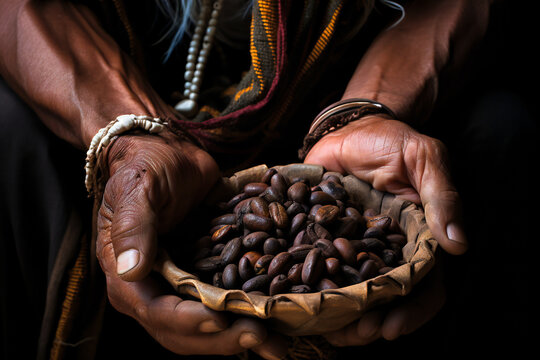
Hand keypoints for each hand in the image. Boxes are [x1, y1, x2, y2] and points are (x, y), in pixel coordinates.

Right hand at [95, 132, 287, 357]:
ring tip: (275, 343)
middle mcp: (154, 288)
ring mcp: (182, 285)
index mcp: (128, 274)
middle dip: (220, 339)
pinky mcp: (206, 275)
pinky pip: (225, 303)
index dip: (186, 321)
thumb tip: (131, 271)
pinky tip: (276, 322)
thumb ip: (132, 227)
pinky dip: (247, 315)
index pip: (154, 310)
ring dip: (238, 337)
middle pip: (183, 331)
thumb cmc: (147, 166)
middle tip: (258, 335)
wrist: (168, 153)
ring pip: (207, 326)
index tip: (219, 320)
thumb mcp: (136, 189)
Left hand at [304, 115, 464, 343]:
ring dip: (341, 315)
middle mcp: (385, 251)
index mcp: (415, 240)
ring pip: (350, 291)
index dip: (411, 311)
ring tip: (328, 328)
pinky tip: (299, 299)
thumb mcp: (424, 159)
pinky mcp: (323, 239)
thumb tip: (458, 245)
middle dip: (370, 322)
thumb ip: (441, 196)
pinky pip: (317, 267)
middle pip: (384, 298)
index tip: (389, 328)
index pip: (423, 284)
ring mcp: (353, 248)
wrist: (350, 129)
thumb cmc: (392, 141)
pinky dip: (311, 286)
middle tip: (353, 334)